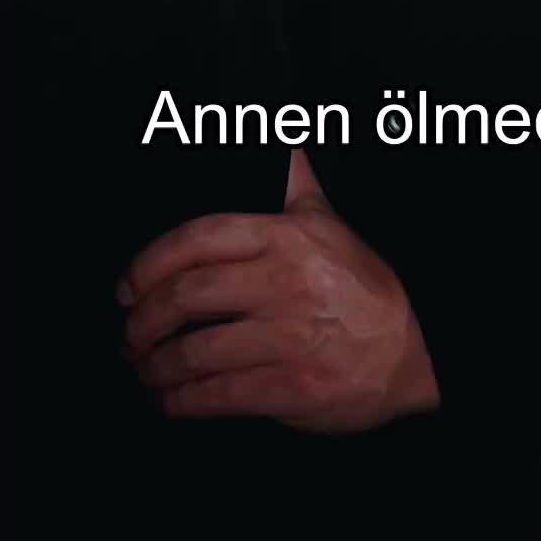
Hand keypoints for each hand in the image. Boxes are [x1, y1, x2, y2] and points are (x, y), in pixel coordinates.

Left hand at [117, 149, 439, 429]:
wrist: (413, 350)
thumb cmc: (365, 287)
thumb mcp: (329, 223)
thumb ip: (294, 183)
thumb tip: (279, 138)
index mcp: (286, 238)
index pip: (199, 237)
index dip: (150, 261)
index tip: (127, 284)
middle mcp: (283, 283)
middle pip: (186, 295)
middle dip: (142, 319)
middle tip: (129, 333)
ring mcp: (286, 337)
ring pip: (194, 351)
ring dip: (154, 367)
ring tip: (143, 370)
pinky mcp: (289, 388)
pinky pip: (216, 397)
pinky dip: (180, 403)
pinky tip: (169, 401)